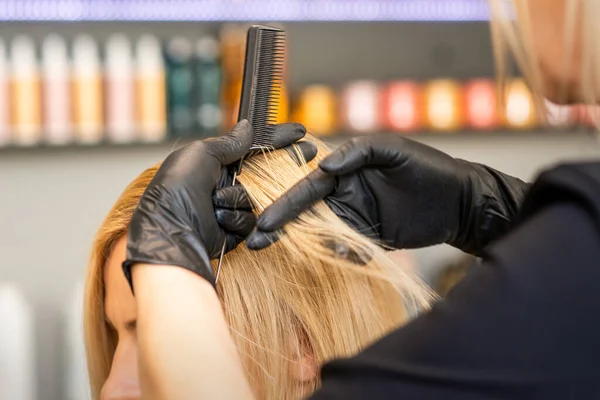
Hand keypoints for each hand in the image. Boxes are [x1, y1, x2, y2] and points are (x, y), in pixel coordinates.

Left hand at [123, 120, 316, 288]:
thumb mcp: (201, 154)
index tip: (300, 132)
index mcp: (216, 163)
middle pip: (263, 174)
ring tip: (215, 202)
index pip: (252, 147)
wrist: (171, 230)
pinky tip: (219, 219)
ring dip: (238, 199)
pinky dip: (236, 220)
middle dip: (281, 166)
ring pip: (256, 199)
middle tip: (309, 153)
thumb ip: (229, 142)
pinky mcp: (233, 231)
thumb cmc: (178, 188)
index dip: (276, 139)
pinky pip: (251, 221)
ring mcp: (230, 208)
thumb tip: (248, 126)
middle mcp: (224, 184)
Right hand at [246, 135, 527, 254]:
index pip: (307, 187)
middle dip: (280, 227)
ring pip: (322, 232)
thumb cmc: (429, 168)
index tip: (264, 221)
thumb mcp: (395, 150)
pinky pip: (347, 247)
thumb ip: (360, 151)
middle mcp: (345, 194)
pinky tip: (344, 257)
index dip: (284, 204)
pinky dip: (340, 254)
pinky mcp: (370, 237)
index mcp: (345, 170)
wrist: (462, 202)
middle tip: (255, 244)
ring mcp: (356, 217)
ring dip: (302, 244)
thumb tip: (327, 164)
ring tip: (282, 253)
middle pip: (305, 212)